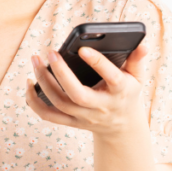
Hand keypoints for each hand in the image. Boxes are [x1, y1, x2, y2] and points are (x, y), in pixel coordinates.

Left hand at [26, 43, 150, 136]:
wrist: (122, 127)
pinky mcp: (71, 122)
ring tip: (35, 60)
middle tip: (49, 52)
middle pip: (76, 95)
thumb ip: (137, 60)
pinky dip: (34, 101)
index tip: (82, 48)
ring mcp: (84, 117)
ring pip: (59, 103)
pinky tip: (29, 82)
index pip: (110, 78)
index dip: (98, 63)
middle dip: (60, 73)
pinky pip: (47, 115)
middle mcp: (100, 107)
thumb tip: (142, 44)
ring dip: (43, 81)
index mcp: (119, 92)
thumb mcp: (136, 77)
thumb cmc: (126, 93)